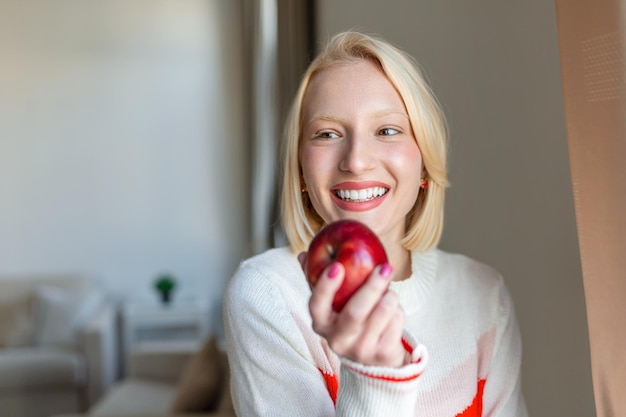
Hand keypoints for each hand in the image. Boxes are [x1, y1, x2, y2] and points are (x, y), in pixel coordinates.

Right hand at [299, 252, 405, 367]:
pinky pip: (395, 323)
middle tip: (384, 267)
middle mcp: (338, 340)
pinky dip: (398, 310)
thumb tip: (301, 255)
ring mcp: (361, 350)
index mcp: (321, 324)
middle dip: (372, 286)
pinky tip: (394, 311)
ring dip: (389, 296)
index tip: (338, 265)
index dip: (326, 286)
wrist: (373, 360)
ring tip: (390, 290)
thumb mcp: (333, 305)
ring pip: (381, 314)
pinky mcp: (382, 355)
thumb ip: (318, 280)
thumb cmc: (350, 321)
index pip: (317, 306)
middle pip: (355, 312)